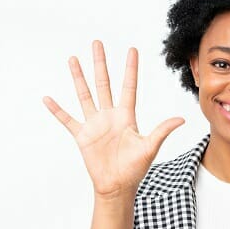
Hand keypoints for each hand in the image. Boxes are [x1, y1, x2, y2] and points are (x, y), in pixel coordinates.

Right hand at [43, 40, 184, 198]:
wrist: (117, 186)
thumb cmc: (135, 168)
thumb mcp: (150, 147)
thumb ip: (162, 131)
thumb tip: (181, 119)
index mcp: (126, 116)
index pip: (128, 86)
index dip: (130, 68)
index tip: (131, 49)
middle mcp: (109, 115)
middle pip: (104, 83)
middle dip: (100, 63)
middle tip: (97, 42)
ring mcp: (95, 124)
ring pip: (85, 95)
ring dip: (78, 78)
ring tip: (72, 59)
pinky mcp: (82, 136)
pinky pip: (67, 120)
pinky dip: (57, 110)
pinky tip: (47, 98)